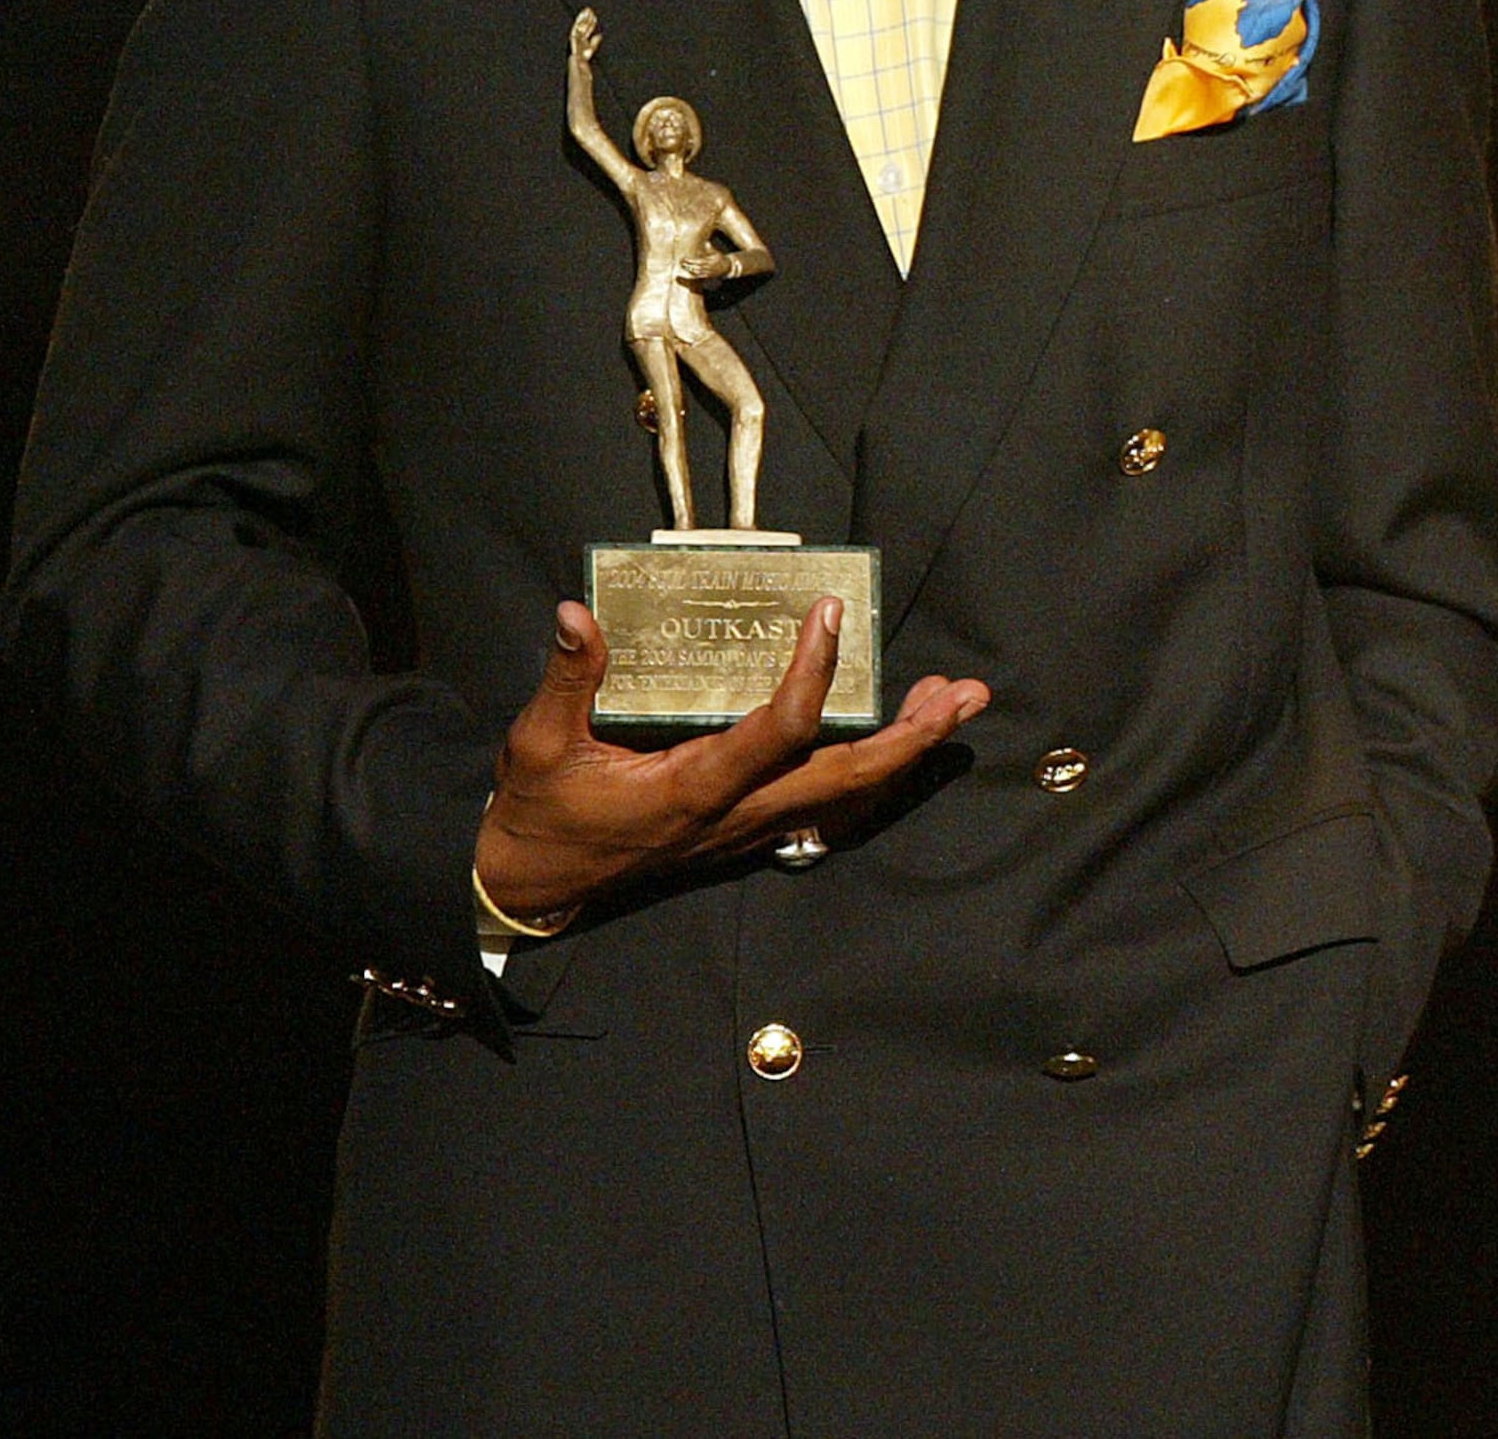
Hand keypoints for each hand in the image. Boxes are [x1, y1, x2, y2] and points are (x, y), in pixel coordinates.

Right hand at [475, 598, 988, 924]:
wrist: (536, 883)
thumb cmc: (541, 813)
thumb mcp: (536, 745)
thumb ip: (566, 679)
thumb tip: (576, 614)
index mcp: (695, 787)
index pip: (781, 731)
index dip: (814, 672)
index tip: (831, 613)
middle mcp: (738, 812)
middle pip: (847, 777)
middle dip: (912, 737)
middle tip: (962, 693)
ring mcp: (750, 827)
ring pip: (847, 794)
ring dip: (906, 751)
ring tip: (951, 703)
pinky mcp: (750, 830)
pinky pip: (828, 804)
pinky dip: (874, 770)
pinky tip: (899, 738)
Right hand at [569, 9, 600, 63]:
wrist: (578, 63)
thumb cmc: (583, 58)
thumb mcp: (591, 49)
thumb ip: (594, 42)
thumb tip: (600, 35)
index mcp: (583, 40)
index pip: (587, 28)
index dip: (591, 22)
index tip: (593, 16)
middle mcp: (578, 37)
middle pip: (583, 25)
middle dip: (586, 17)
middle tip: (589, 9)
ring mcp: (575, 37)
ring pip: (579, 24)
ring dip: (582, 17)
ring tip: (586, 10)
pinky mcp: (572, 37)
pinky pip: (576, 27)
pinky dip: (578, 21)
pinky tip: (582, 16)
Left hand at [676, 253, 729, 282]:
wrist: (727, 267)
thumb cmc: (721, 259)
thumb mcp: (717, 253)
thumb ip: (710, 248)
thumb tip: (707, 242)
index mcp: (709, 261)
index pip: (698, 261)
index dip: (691, 260)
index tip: (684, 259)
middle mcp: (708, 268)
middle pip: (695, 267)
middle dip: (688, 265)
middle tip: (681, 262)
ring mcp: (708, 272)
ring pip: (696, 272)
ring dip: (689, 269)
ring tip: (683, 266)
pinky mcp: (707, 276)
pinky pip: (699, 276)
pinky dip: (693, 274)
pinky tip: (689, 272)